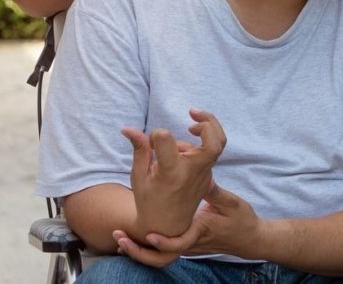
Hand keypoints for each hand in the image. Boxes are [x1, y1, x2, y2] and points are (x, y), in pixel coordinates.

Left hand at [114, 183, 262, 265]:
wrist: (250, 239)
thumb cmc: (242, 221)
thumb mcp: (230, 204)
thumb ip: (214, 191)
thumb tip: (202, 175)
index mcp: (200, 231)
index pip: (180, 243)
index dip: (164, 242)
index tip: (149, 235)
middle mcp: (191, 242)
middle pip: (161, 256)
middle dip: (139, 251)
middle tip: (119, 238)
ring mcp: (188, 245)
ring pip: (159, 256)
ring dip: (139, 251)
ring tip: (120, 239)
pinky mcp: (187, 242)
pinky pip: (164, 250)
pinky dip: (147, 246)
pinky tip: (133, 237)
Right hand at [124, 109, 226, 240]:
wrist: (168, 228)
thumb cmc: (149, 201)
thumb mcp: (139, 176)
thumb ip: (139, 149)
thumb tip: (127, 128)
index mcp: (171, 172)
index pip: (165, 137)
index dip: (155, 134)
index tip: (149, 142)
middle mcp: (192, 172)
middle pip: (215, 140)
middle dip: (208, 121)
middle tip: (192, 113)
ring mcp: (203, 175)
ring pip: (212, 144)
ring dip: (196, 136)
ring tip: (172, 148)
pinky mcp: (208, 177)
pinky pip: (207, 154)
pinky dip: (197, 146)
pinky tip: (180, 154)